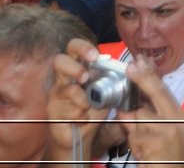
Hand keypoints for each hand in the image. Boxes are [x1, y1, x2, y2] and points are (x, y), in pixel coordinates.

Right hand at [46, 37, 116, 158]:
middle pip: (59, 60)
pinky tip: (84, 119)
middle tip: (86, 77)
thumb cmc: (93, 108)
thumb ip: (113, 80)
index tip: (95, 55)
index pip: (73, 47)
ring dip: (84, 100)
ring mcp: (55, 95)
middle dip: (75, 68)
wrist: (79, 135)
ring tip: (89, 108)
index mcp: (76, 68)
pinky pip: (69, 111)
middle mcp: (62, 78)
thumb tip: (131, 68)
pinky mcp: (52, 112)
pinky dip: (82, 116)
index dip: (82, 47)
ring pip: (68, 90)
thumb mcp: (106, 92)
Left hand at [117, 60, 183, 167]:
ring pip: (139, 116)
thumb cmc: (169, 151)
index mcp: (177, 113)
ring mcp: (163, 128)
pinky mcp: (152, 141)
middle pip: (156, 93)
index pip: (163, 89)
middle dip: (143, 79)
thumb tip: (131, 103)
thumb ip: (151, 114)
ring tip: (143, 138)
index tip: (140, 60)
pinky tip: (143, 149)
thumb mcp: (166, 129)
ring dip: (133, 124)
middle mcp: (173, 118)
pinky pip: (133, 133)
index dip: (151, 74)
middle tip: (131, 66)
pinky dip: (132, 139)